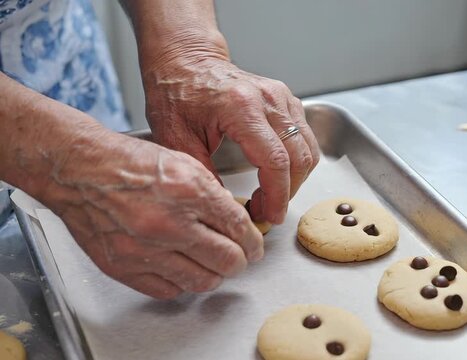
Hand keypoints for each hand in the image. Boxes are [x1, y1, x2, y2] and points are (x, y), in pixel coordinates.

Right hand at [43, 129, 263, 298]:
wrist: (79, 171)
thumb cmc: (128, 163)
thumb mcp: (184, 163)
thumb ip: (214, 195)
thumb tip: (236, 222)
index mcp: (189, 192)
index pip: (239, 229)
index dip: (254, 242)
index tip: (254, 247)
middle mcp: (169, 224)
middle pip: (227, 261)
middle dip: (240, 261)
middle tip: (239, 258)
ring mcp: (145, 250)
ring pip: (202, 281)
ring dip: (214, 275)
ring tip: (212, 264)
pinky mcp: (124, 267)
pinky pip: (169, 290)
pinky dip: (182, 282)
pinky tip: (182, 268)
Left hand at [142, 47, 319, 224]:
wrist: (186, 59)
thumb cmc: (177, 91)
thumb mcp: (177, 138)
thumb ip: (203, 175)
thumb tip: (224, 208)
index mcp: (241, 108)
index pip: (275, 162)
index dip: (277, 196)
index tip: (269, 215)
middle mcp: (269, 100)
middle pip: (300, 158)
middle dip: (288, 192)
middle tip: (267, 210)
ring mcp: (282, 97)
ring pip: (309, 148)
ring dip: (295, 177)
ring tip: (271, 193)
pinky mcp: (286, 99)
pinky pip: (304, 136)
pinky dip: (297, 160)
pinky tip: (275, 171)